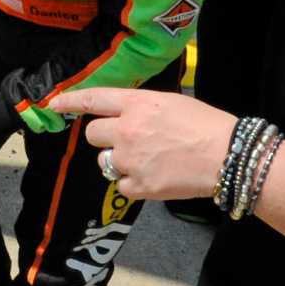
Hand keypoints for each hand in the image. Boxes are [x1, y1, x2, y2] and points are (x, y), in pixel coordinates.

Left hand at [50, 87, 236, 202]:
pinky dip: (132, 183)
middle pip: (92, 134)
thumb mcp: (171, 102)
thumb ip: (140, 107)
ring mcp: (131, 160)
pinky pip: (120, 185)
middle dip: (104, 137)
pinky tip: (153, 177)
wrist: (230, 157)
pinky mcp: (140, 186)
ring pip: (104, 161)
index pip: (92, 99)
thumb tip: (123, 113)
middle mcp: (127, 130)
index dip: (69, 101)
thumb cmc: (206, 125)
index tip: (54, 104)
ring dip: (118, 161)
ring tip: (147, 160)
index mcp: (137, 105)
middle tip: (128, 141)